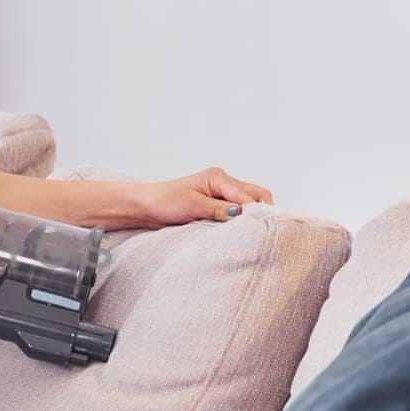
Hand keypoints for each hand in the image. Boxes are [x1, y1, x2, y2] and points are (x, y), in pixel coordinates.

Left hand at [136, 166, 274, 229]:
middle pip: (255, 195)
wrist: (146, 206)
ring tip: (253, 233)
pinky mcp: (216, 204)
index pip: (247, 194)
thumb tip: (241, 214)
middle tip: (263, 231)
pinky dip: (242, 219)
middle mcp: (222, 182)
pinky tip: (242, 230)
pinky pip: (237, 210)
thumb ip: (218, 209)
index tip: (263, 227)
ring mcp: (221, 193)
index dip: (256, 211)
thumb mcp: (193, 206)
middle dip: (260, 211)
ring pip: (248, 202)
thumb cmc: (164, 202)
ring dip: (251, 216)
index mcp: (218, 177)